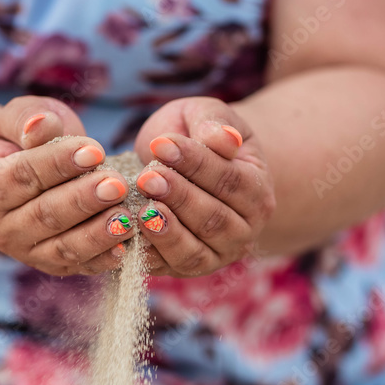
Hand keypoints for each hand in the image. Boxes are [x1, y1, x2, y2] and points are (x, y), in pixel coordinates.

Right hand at [0, 96, 135, 274]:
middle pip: (45, 215)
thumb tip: (41, 124)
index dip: (59, 164)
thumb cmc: (23, 141)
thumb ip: (27, 119)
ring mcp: (27, 253)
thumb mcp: (17, 120)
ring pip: (63, 247)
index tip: (95, 151)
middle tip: (117, 185)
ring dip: (97, 233)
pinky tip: (127, 245)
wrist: (20, 178)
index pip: (24, 176)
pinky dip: (105, 259)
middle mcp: (2, 228)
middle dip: (84, 200)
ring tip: (126, 216)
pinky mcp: (54, 267)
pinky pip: (80, 266)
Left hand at [133, 97, 274, 275]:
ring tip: (140, 209)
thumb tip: (224, 139)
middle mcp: (244, 230)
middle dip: (178, 198)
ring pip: (194, 251)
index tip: (162, 145)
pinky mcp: (186, 268)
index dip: (196, 164)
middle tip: (147, 178)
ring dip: (166, 231)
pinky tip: (127, 237)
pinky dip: (147, 255)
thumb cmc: (196, 136)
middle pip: (214, 219)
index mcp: (257, 190)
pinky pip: (167, 268)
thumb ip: (213, 123)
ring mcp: (217, 254)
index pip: (230, 180)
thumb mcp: (205, 115)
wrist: (187, 168)